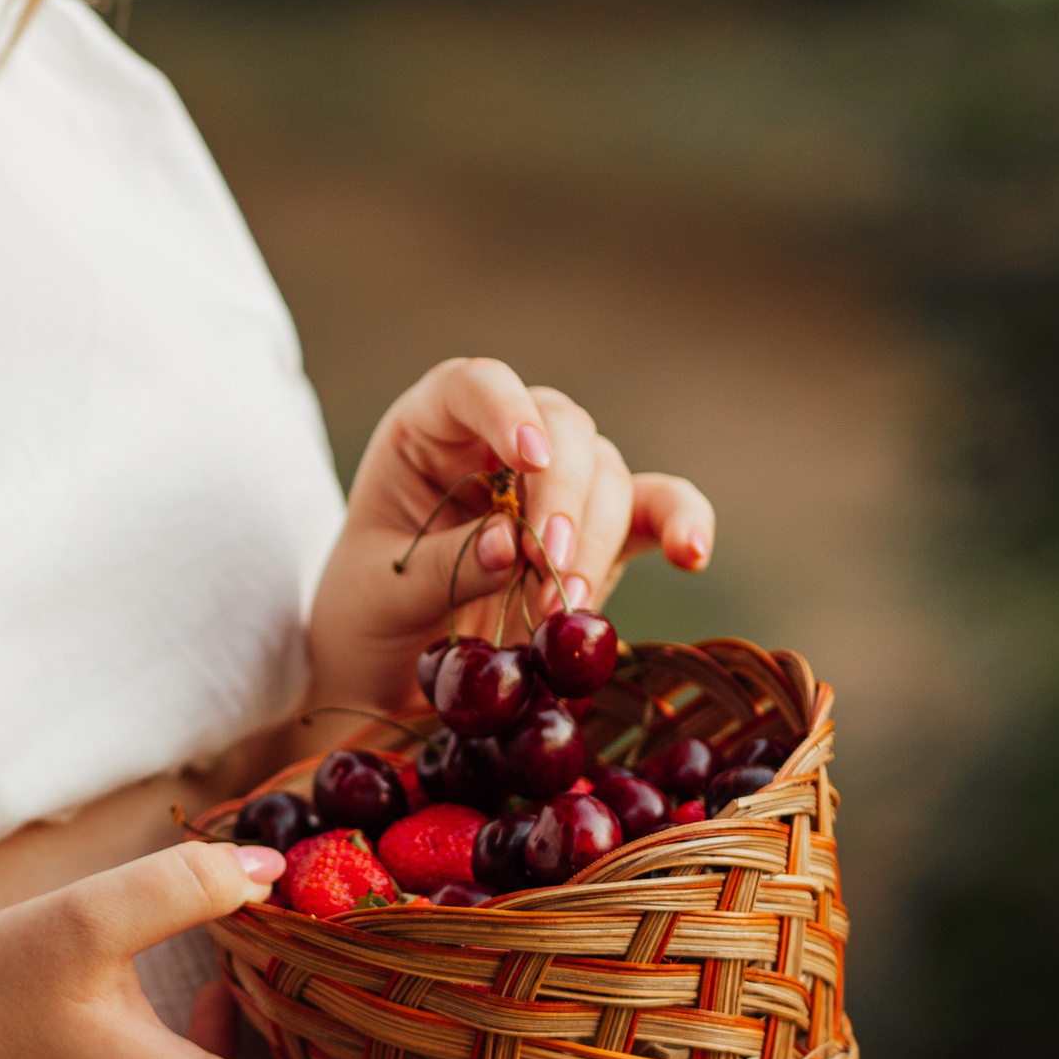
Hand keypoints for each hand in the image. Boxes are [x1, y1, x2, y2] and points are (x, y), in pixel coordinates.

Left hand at [303, 358, 714, 740]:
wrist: (385, 673)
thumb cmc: (365, 617)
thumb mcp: (379, 593)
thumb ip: (442, 564)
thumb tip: (512, 543)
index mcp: (428, 430)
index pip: (474, 384)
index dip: (506, 408)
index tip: (527, 457)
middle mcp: (498, 441)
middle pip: (560, 427)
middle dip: (562, 498)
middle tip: (547, 569)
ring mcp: (555, 484)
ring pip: (604, 474)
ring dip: (593, 541)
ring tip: (559, 611)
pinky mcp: (599, 533)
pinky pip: (654, 510)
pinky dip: (681, 524)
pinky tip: (692, 554)